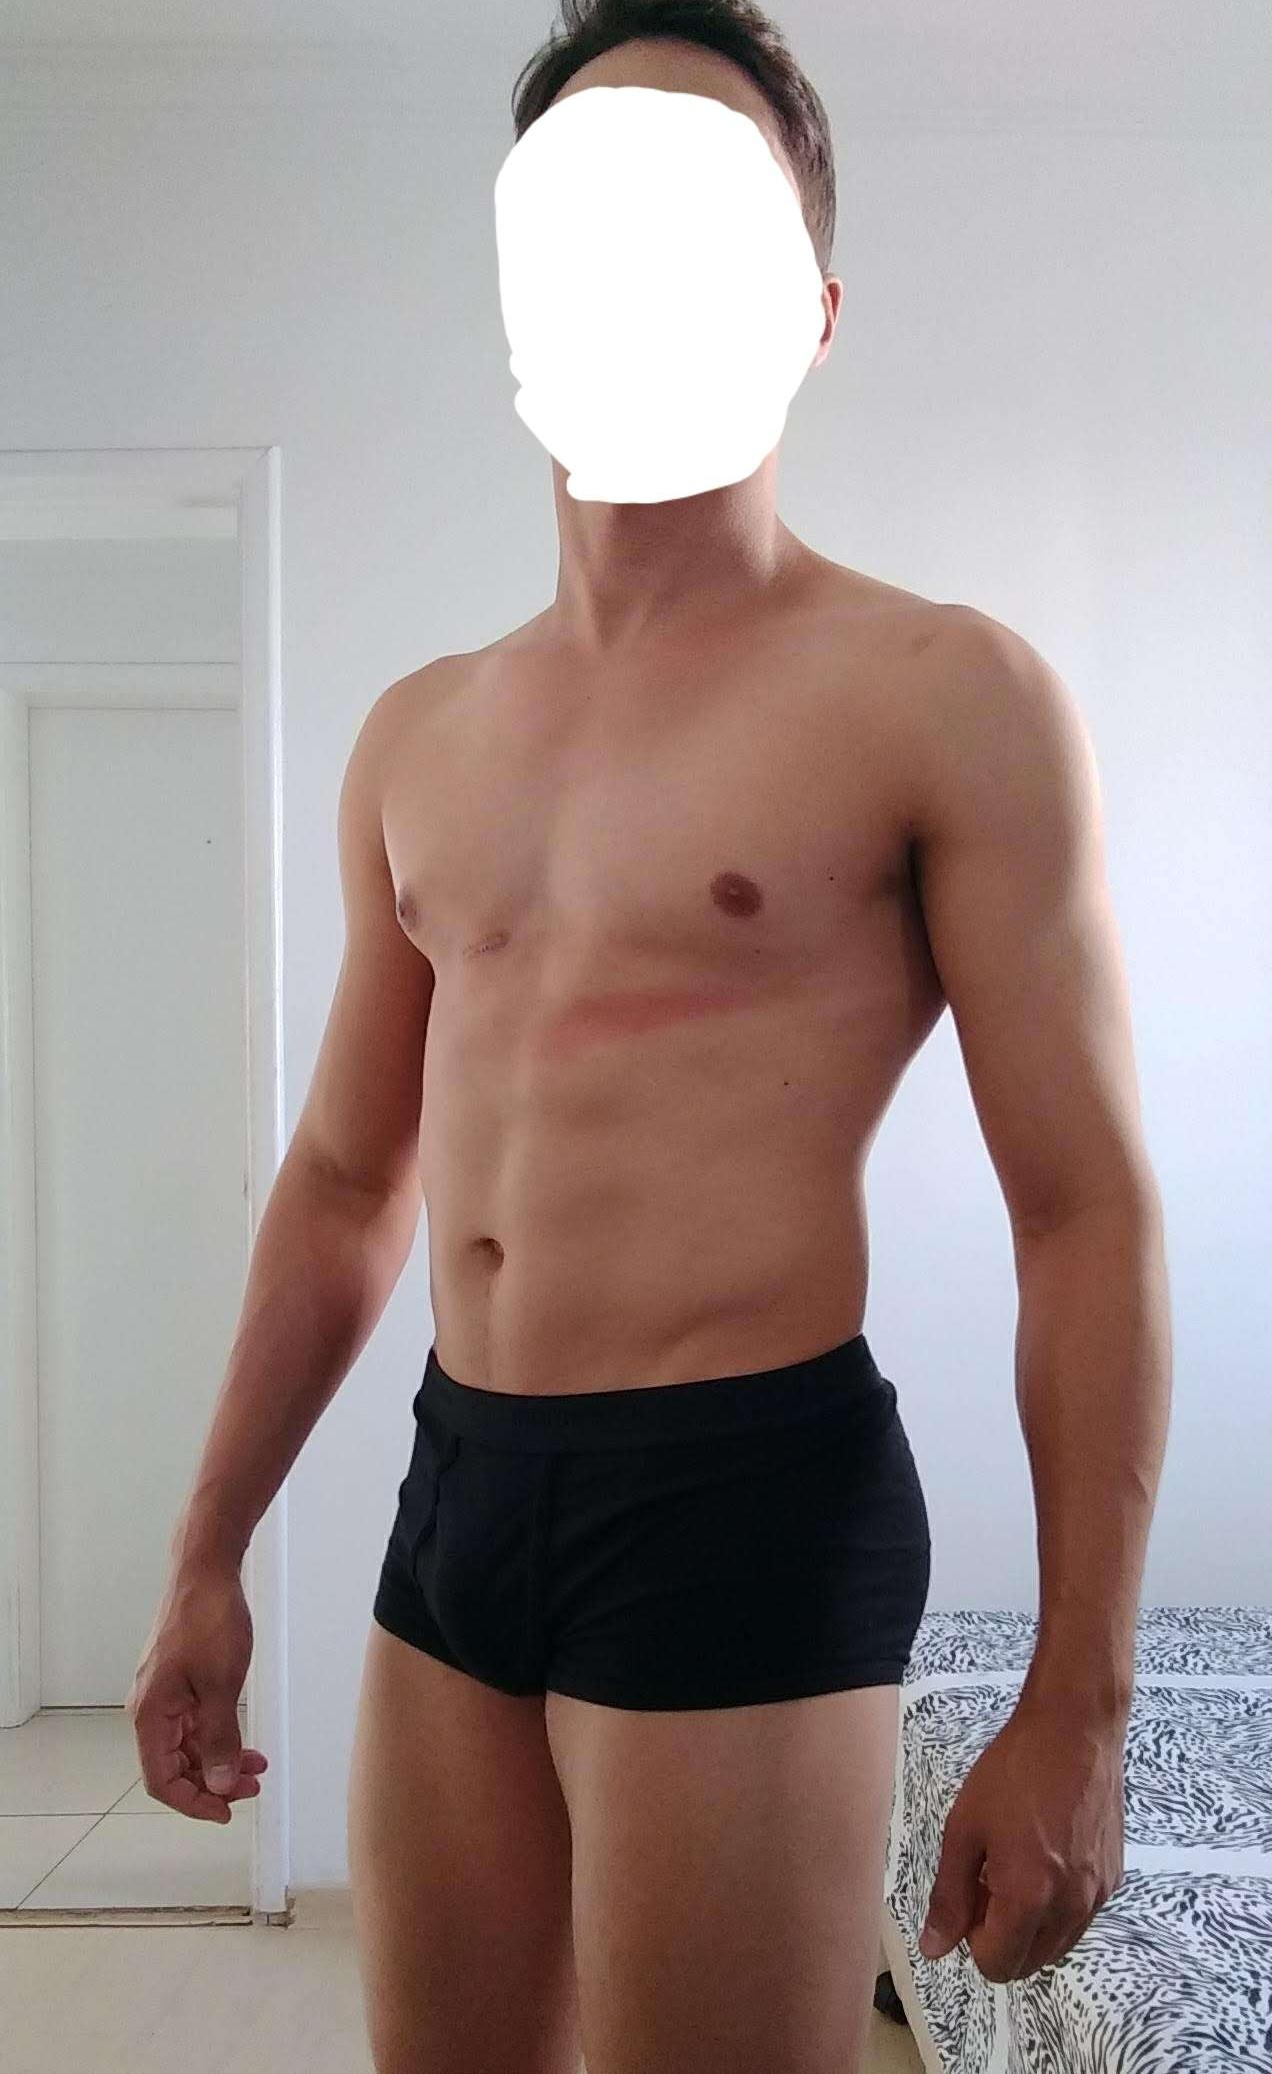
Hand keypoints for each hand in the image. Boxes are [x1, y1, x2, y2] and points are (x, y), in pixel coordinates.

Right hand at [126, 1562, 268, 1822]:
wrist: (206, 1570)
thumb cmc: (209, 1621)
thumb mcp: (221, 1686)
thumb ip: (219, 1738)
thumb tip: (218, 1783)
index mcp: (150, 1714)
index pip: (162, 1780)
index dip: (194, 1803)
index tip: (227, 1811)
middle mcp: (150, 1708)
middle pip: (175, 1767)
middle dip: (213, 1783)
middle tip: (253, 1787)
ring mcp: (164, 1694)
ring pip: (187, 1746)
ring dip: (219, 1761)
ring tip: (257, 1766)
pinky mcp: (179, 1680)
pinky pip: (194, 1723)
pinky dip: (218, 1736)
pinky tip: (245, 1742)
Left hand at [918, 1695, 1125, 1981]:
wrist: (1076, 1727)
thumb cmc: (1014, 1771)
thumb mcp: (965, 1827)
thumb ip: (949, 1894)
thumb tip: (934, 1948)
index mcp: (1030, 1898)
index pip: (998, 1964)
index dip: (972, 1938)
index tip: (969, 1894)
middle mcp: (1071, 1907)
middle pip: (1029, 1963)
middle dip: (1001, 1937)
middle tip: (987, 1881)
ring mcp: (1099, 1893)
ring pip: (1057, 1944)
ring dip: (1030, 1925)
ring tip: (1014, 1866)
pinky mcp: (1115, 1875)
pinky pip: (1080, 1916)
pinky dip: (1057, 1906)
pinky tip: (1045, 1855)